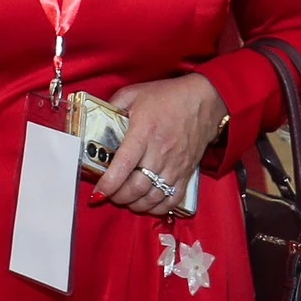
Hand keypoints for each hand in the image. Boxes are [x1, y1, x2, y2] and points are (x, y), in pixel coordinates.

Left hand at [95, 74, 229, 216]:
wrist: (204, 100)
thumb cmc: (167, 96)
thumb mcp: (134, 93)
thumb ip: (113, 106)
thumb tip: (96, 119)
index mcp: (144, 132)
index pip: (123, 165)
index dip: (108, 183)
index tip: (97, 193)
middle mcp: (160, 152)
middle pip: (137, 187)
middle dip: (119, 197)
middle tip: (109, 195)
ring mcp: (175, 165)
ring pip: (153, 197)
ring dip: (136, 204)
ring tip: (125, 200)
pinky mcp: (186, 172)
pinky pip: (172, 199)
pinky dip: (158, 208)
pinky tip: (146, 205)